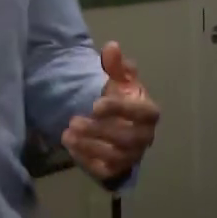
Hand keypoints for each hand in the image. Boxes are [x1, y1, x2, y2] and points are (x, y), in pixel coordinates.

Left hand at [61, 42, 157, 182]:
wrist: (119, 125)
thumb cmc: (121, 100)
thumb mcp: (120, 81)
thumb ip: (115, 66)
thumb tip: (111, 46)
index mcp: (149, 113)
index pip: (143, 113)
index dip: (120, 110)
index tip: (95, 104)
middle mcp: (145, 137)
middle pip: (128, 138)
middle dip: (99, 130)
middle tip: (73, 121)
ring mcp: (132, 155)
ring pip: (115, 156)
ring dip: (90, 146)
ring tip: (67, 135)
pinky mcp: (117, 169)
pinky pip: (105, 170)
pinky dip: (87, 161)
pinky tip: (71, 148)